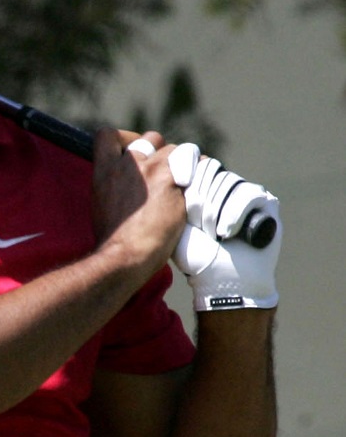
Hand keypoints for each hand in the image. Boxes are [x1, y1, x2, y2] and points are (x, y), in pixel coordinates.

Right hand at [91, 129, 185, 270]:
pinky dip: (199, 169)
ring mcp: (150, 169)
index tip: (135, 149)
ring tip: (186, 182)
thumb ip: (114, 185)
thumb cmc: (114, 239)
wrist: (125, 254)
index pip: (108, 135)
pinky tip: (202, 182)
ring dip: (182, 163)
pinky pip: (193, 160)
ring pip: (175, 149)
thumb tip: (127, 185)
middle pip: (150, 138)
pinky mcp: (171, 178)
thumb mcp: (102, 204)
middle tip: (168, 171)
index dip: (125, 137)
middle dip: (160, 149)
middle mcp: (126, 165)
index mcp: (103, 171)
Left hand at [168, 144, 281, 310]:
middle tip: (200, 226)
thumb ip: (171, 188)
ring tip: (213, 233)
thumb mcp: (174, 218)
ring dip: (215, 210)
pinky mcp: (267, 203)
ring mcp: (245, 192)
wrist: (224, 279)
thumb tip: (168, 156)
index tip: (182, 203)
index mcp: (200, 186)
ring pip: (227, 181)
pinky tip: (227, 232)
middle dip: (199, 199)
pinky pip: (249, 193)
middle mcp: (223, 186)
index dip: (186, 180)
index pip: (192, 161)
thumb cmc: (194, 254)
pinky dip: (234, 213)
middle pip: (209, 168)